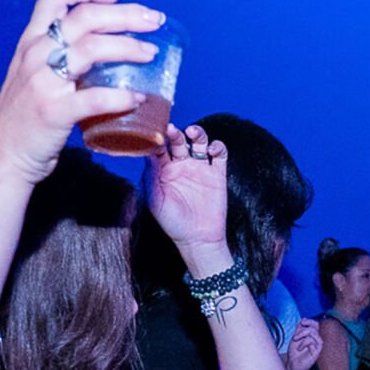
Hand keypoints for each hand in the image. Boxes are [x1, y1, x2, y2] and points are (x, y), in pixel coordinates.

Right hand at [0, 0, 162, 185]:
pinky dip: (121, 96)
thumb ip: (58, 57)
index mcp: (32, 40)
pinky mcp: (54, 112)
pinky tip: (139, 97)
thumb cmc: (25, 116)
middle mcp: (36, 53)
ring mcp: (43, 81)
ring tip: (152, 54)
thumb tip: (106, 51)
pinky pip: (94, 98)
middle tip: (155, 21)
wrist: (1, 154)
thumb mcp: (32, 74)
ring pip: (91, 49)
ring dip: (128, 48)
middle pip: (85, 17)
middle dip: (126, 15)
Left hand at [146, 122, 228, 257]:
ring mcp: (200, 168)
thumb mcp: (155, 200)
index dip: (157, 138)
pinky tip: (212, 149)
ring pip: (200, 142)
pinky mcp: (218, 174)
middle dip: (176, 133)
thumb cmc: (173, 222)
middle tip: (172, 130)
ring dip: (197, 133)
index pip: (159, 147)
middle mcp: (182, 166)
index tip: (155, 134)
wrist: (198, 239)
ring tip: (193, 132)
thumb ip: (151, 175)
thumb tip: (149, 151)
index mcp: (164, 170)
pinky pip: (220, 155)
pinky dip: (218, 147)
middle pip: (179, 140)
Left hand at [285, 318, 322, 369]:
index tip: (302, 322)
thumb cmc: (294, 353)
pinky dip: (304, 343)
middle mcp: (316, 340)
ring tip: (295, 340)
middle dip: (303, 329)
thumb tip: (304, 319)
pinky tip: (299, 348)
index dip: (310, 321)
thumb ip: (299, 329)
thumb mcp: (295, 338)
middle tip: (295, 336)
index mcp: (312, 336)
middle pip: (315, 327)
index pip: (316, 325)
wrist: (292, 365)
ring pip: (314, 333)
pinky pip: (313, 342)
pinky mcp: (317, 352)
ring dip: (302, 335)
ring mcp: (318, 346)